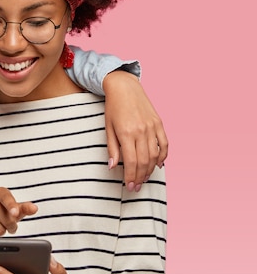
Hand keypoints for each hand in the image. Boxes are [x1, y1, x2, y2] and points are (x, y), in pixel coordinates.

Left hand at [103, 71, 168, 190]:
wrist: (124, 87)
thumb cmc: (113, 108)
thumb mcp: (108, 127)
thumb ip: (112, 148)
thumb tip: (112, 167)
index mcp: (127, 133)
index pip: (131, 162)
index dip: (131, 176)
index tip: (130, 186)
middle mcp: (141, 131)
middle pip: (144, 161)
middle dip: (140, 177)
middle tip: (136, 186)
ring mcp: (152, 127)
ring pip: (155, 155)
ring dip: (150, 169)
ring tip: (144, 178)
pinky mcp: (159, 123)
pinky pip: (165, 143)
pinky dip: (163, 156)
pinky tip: (158, 165)